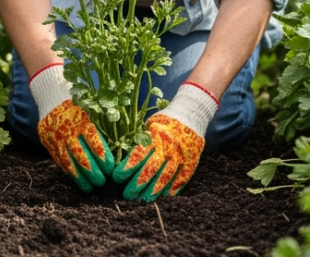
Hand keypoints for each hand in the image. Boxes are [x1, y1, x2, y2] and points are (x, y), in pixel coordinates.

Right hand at [30, 64, 114, 191]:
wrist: (51, 97)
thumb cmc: (80, 103)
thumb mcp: (92, 106)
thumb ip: (105, 120)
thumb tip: (125, 138)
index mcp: (81, 118)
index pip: (93, 139)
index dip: (102, 154)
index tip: (111, 166)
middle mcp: (68, 129)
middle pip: (80, 153)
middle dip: (92, 170)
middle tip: (103, 181)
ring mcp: (56, 138)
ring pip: (69, 161)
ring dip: (80, 176)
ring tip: (91, 188)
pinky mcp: (49, 144)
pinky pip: (60, 162)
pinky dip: (70, 173)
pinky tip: (78, 182)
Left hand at [113, 83, 219, 200]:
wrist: (192, 111)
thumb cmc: (166, 120)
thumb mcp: (150, 124)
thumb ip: (141, 139)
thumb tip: (123, 153)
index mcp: (156, 134)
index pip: (139, 154)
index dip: (127, 167)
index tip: (117, 177)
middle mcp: (169, 145)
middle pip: (151, 168)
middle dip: (138, 183)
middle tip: (128, 195)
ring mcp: (182, 153)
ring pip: (167, 175)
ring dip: (155, 189)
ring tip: (145, 199)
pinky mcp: (192, 159)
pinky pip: (184, 175)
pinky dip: (175, 186)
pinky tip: (167, 195)